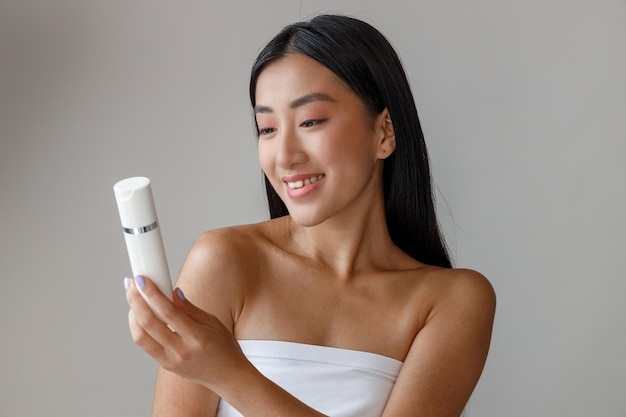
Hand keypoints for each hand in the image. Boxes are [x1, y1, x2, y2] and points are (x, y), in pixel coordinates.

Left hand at [124, 275, 248, 390]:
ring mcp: (170, 360)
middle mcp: (181, 351)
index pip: (168, 312)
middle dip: (135, 301)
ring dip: (132, 316)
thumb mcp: (214, 323)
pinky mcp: (165, 365)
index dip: (152, 294)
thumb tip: (174, 292)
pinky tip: (140, 315)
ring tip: (134, 300)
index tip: (142, 280)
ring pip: (140, 337)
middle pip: (149, 324)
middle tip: (131, 285)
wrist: (227, 376)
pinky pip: (145, 345)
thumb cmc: (224, 347)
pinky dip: (138, 328)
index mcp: (197, 337)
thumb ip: (191, 309)